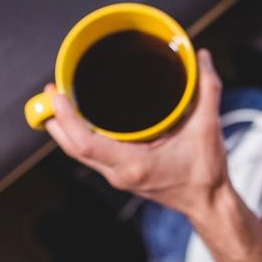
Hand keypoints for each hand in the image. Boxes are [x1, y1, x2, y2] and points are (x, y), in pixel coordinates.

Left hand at [45, 49, 228, 218]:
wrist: (208, 204)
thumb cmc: (206, 173)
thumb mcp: (208, 127)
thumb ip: (207, 89)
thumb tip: (203, 57)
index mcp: (134, 164)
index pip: (85, 143)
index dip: (66, 119)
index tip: (56, 95)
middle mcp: (120, 172)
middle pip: (73, 148)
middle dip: (56, 120)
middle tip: (52, 89)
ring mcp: (118, 176)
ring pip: (78, 152)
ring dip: (64, 128)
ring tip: (59, 99)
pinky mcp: (121, 174)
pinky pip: (90, 154)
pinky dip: (79, 135)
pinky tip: (81, 118)